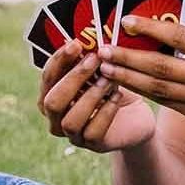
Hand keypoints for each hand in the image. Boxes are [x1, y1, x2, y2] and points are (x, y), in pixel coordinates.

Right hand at [38, 39, 155, 151]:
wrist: (136, 115)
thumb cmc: (112, 87)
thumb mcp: (99, 71)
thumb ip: (87, 60)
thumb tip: (84, 39)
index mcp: (52, 95)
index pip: (47, 78)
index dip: (59, 61)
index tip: (76, 43)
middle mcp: (56, 118)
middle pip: (52, 102)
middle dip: (73, 79)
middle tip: (94, 59)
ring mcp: (73, 134)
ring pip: (70, 121)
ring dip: (90, 97)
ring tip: (109, 80)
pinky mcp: (93, 145)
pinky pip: (92, 133)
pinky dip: (106, 113)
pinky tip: (117, 97)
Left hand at [97, 15, 184, 140]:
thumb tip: (169, 28)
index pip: (181, 36)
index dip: (151, 28)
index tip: (127, 21)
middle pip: (162, 65)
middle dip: (129, 57)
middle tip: (104, 50)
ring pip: (159, 88)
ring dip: (129, 78)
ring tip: (106, 69)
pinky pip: (168, 104)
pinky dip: (146, 93)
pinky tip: (128, 86)